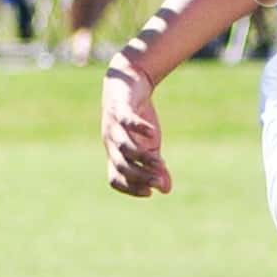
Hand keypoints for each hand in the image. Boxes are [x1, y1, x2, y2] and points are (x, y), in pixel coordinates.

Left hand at [101, 57, 170, 195]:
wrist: (130, 85)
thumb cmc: (138, 121)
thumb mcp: (150, 147)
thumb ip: (157, 169)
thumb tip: (166, 190)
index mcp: (115, 155)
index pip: (115, 179)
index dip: (129, 188)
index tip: (150, 192)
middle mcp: (111, 143)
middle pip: (121, 166)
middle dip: (141, 176)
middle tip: (159, 180)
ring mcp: (114, 126)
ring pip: (125, 147)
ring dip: (142, 157)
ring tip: (160, 162)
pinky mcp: (121, 109)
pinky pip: (127, 121)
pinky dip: (139, 128)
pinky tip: (153, 133)